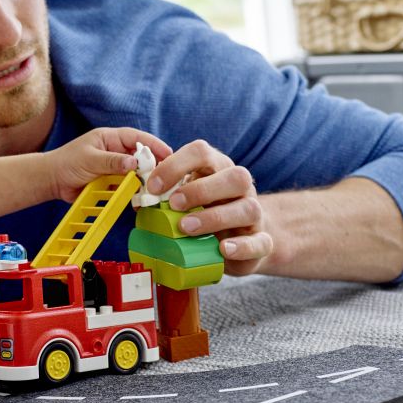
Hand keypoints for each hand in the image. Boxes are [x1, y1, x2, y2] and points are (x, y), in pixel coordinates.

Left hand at [48, 128, 171, 202]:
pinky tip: (142, 199)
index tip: (168, 153)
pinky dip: (134, 192)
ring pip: (136, 173)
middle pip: (140, 157)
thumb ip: (111, 162)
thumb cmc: (66, 163)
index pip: (136, 138)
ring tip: (156, 189)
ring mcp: (114, 168)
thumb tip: (134, 163)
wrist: (51, 181)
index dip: (153, 144)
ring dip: (145, 181)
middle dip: (153, 165)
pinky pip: (127, 186)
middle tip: (165, 175)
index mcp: (110, 138)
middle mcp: (115, 152)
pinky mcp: (111, 183)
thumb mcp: (90, 159)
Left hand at [146, 140, 272, 275]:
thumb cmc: (203, 214)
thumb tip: (141, 199)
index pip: (202, 152)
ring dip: (214, 217)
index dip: (175, 165)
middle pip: (234, 176)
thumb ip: (165, 196)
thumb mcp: (182, 201)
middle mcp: (240, 187)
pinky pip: (259, 242)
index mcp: (217, 169)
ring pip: (248, 208)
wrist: (238, 240)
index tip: (153, 186)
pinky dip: (241, 246)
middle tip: (174, 204)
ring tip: (187, 228)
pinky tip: (222, 249)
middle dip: (201, 189)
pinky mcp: (261, 241)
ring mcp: (255, 213)